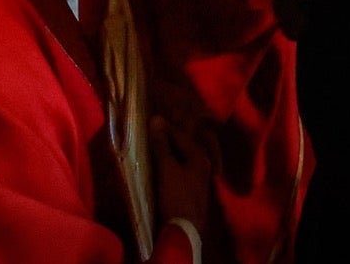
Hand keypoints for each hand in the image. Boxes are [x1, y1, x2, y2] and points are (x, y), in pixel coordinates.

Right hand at [151, 116, 210, 232]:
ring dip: (166, 152)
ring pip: (180, 158)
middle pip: (182, 146)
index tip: (149, 121)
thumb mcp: (167, 168)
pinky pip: (178, 170)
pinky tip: (157, 166)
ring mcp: (197, 177)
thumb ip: (162, 145)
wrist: (184, 229)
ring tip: (149, 148)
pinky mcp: (189, 189)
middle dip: (166, 139)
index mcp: (199, 156)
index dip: (165, 127)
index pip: (180, 135)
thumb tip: (156, 120)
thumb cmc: (177, 195)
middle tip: (148, 133)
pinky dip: (168, 165)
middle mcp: (202, 164)